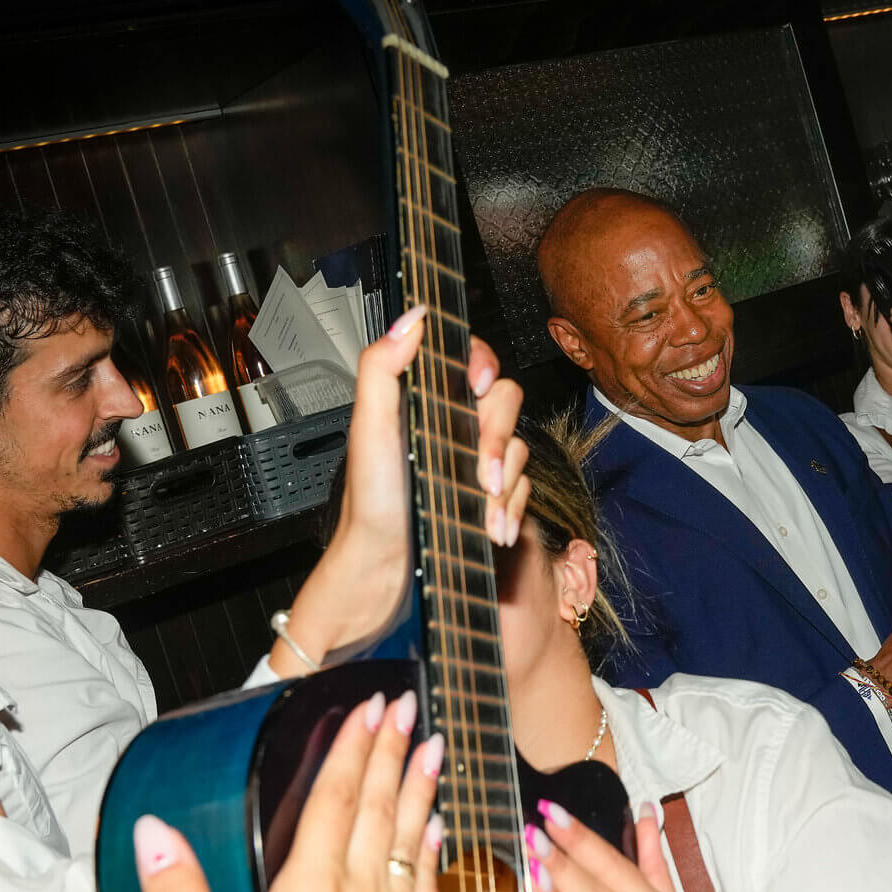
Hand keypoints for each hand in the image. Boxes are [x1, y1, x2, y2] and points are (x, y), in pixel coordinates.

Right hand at [138, 691, 444, 891]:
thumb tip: (151, 832)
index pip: (334, 802)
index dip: (351, 749)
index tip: (369, 707)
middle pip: (381, 811)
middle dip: (393, 752)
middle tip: (410, 708)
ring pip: (414, 844)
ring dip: (423, 791)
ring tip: (436, 750)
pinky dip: (436, 854)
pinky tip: (441, 839)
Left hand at [276, 305, 530, 671]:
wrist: (382, 574)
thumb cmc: (369, 507)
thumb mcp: (369, 430)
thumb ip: (382, 369)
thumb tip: (413, 317)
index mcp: (421, 400)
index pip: (469, 357)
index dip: (481, 363)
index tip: (475, 385)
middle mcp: (450, 425)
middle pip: (504, 401)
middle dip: (498, 441)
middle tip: (480, 475)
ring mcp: (471, 461)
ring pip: (518, 450)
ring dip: (506, 485)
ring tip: (484, 515)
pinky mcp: (487, 497)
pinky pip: (522, 489)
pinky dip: (511, 510)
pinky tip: (493, 531)